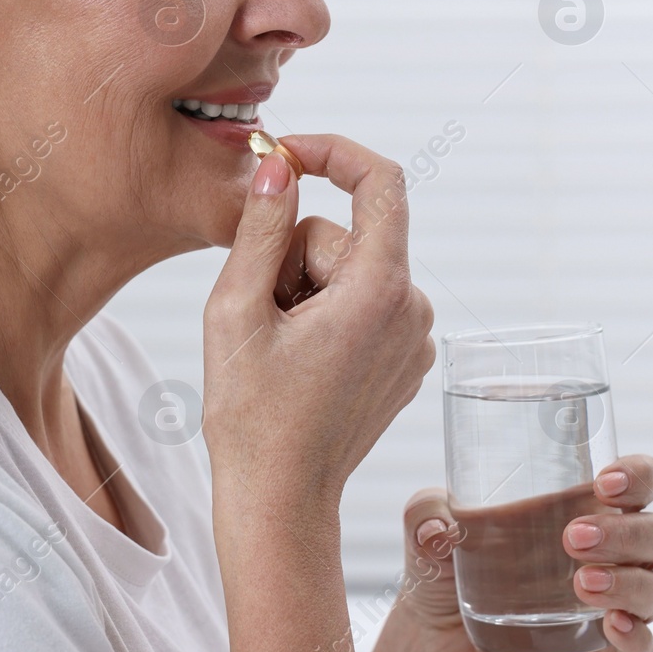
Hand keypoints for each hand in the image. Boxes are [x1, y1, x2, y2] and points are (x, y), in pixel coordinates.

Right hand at [202, 134, 434, 504]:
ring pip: (352, 269)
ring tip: (279, 345)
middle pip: (348, 234)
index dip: (333, 152)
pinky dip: (327, 313)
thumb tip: (280, 167)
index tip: (285, 154)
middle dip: (295, 253)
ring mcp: (415, 337)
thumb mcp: (237, 309)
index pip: (381, 182)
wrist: (281, 499)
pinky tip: (300, 360)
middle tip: (259, 311)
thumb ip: (262, 227)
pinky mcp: (406, 357)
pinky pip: (364, 302)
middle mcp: (413, 309)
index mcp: (379, 292)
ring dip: (307, 288)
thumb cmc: (250, 415)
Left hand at [361, 456, 652, 651]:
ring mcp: (612, 600)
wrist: (432, 638)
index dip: (639, 475)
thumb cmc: (446, 562)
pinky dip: (636, 637)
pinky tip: (612, 626)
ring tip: (581, 583)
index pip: (642, 478)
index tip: (604, 482)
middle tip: (574, 537)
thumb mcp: (428, 529)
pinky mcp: (600, 648)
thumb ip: (425, 513)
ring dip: (629, 582)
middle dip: (627, 531)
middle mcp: (613, 549)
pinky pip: (643, 646)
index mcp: (584, 502)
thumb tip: (438, 527)